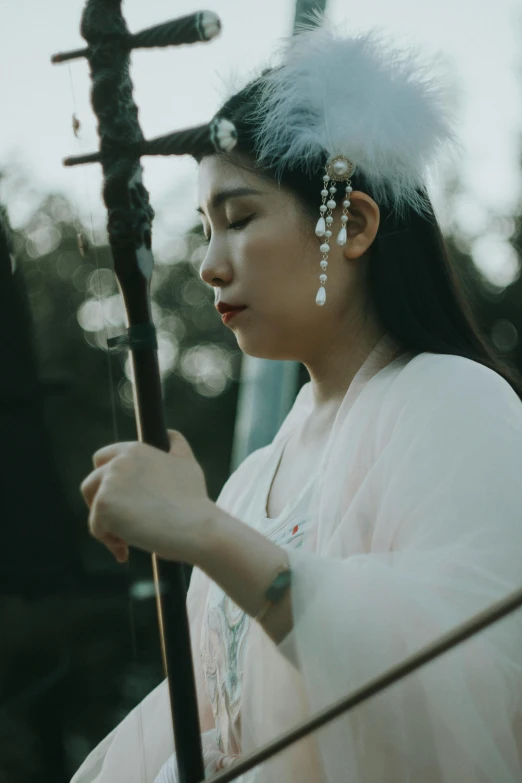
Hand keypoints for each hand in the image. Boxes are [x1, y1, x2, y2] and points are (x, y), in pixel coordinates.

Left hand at [80, 430, 212, 563]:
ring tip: (129, 539)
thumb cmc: (194, 501)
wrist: (197, 527)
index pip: (102, 458)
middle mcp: (118, 462)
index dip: (107, 482)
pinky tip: (129, 548)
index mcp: (135, 450)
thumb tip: (169, 434)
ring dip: (107, 526)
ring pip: (94, 509)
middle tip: (121, 523)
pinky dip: (110, 542)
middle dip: (100, 504)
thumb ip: (176, 445)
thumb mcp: (188, 463)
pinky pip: (97, 529)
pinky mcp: (103, 506)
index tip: (122, 501)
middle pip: (90, 484)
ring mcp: (109, 483)